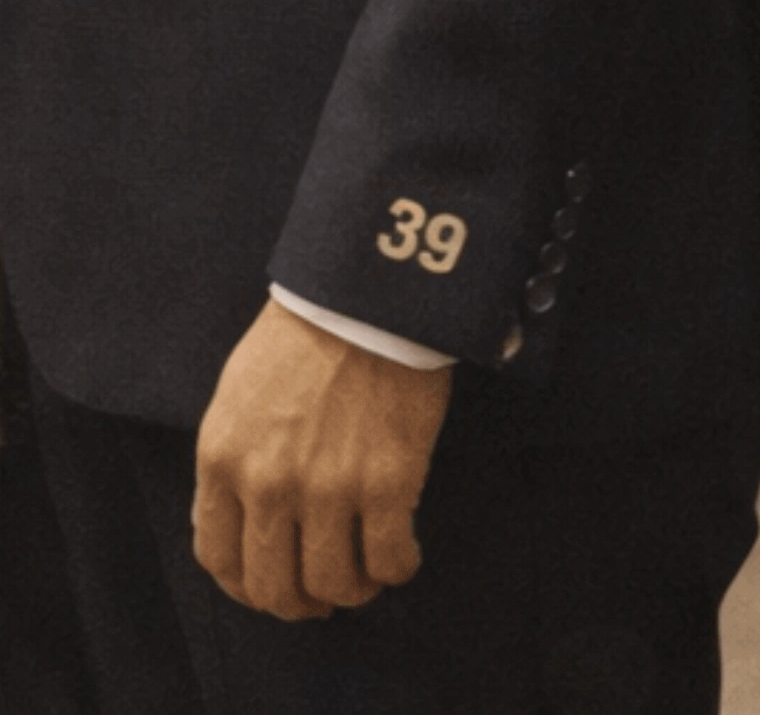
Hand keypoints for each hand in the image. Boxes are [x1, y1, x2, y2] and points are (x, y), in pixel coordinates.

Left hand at [192, 299, 451, 620]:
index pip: (219, 558)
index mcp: (223, 460)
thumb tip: (237, 514)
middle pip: (273, 586)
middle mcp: (268, 485)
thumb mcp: (238, 393)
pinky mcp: (389, 482)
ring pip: (332, 583)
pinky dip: (396, 570)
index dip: (246, 586)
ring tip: (366, 577)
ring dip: (349, 592)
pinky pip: (388, 558)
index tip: (270, 585)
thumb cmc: (307, 331)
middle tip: (320, 596)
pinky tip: (402, 558)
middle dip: (297, 603)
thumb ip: (231, 459)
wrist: (371, 294)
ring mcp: (329, 488)